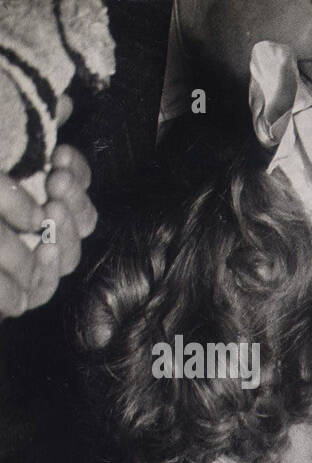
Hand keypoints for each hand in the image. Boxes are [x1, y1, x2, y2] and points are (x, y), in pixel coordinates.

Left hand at [0, 130, 95, 318]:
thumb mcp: (4, 145)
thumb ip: (33, 122)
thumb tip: (61, 99)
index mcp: (38, 199)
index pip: (76, 190)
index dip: (77, 175)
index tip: (58, 156)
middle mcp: (39, 231)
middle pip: (80, 224)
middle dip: (75, 202)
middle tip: (55, 181)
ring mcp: (29, 261)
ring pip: (68, 256)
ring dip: (67, 232)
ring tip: (50, 210)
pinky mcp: (16, 290)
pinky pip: (43, 288)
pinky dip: (48, 270)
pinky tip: (41, 248)